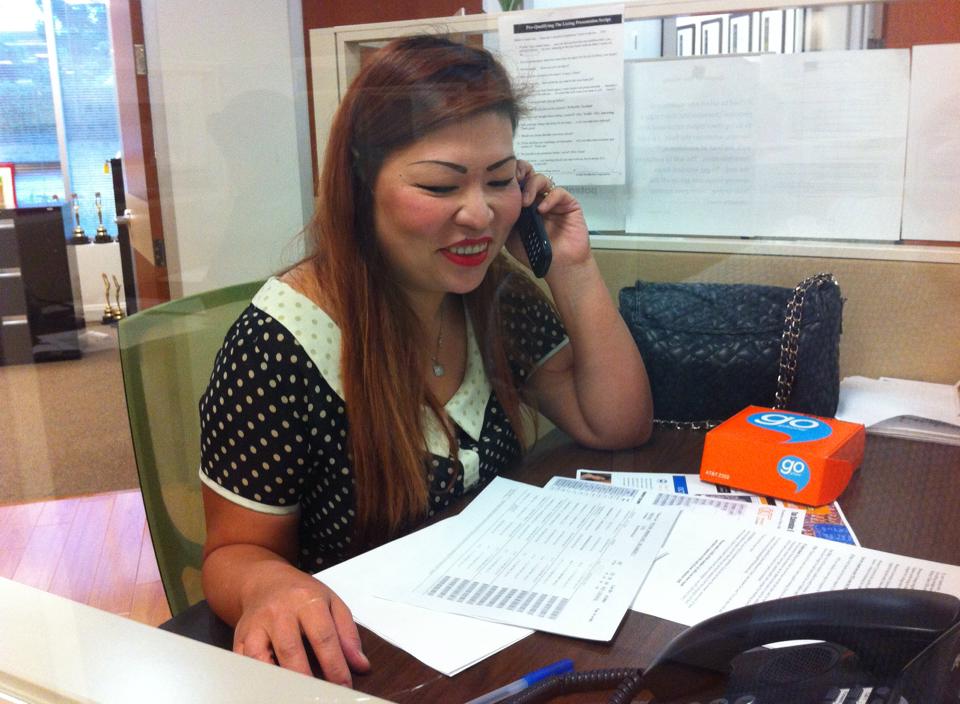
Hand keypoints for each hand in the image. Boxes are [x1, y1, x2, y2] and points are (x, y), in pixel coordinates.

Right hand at [233, 564, 369, 685]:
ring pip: (262, 660)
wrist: (265, 581)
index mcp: (306, 600)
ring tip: (296, 694)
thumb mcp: (332, 603)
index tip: (344, 686)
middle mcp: (279, 612)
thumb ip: (348, 634)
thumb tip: (361, 665)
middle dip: (307, 680)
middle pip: (291, 651)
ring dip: (279, 681)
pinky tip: (273, 688)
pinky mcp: (240, 638)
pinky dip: (257, 679)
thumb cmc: (302, 594)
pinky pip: (245, 664)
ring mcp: (256, 625)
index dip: (335, 666)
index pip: (323, 637)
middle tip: (321, 696)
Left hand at [509, 160, 591, 272]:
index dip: (509, 177)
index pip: (516, 182)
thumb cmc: (534, 254)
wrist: (559, 267)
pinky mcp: (569, 204)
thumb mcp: (511, 236)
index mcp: (522, 204)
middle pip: (529, 174)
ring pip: (542, 180)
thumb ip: (504, 219)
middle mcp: (537, 198)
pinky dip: (549, 198)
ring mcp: (552, 200)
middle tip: (513, 182)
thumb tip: (491, 204)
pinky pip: (558, 192)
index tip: (500, 181)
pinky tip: (541, 210)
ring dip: (531, 187)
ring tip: (525, 204)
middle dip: (520, 173)